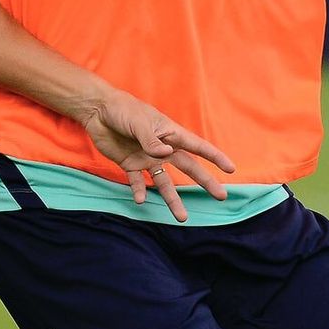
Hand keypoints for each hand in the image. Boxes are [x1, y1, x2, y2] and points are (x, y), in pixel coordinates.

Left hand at [80, 88, 234, 223]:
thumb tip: (166, 154)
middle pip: (188, 168)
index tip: (231, 169)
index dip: (215, 157)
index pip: (197, 147)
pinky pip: (137, 183)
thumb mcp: (139, 122)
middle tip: (220, 197)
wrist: (98, 111)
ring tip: (182, 218)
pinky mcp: (130, 165)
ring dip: (173, 199)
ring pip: (165, 183)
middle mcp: (163, 149)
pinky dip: (139, 192)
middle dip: (205, 182)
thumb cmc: (123, 110)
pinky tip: (140, 200)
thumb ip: (152, 140)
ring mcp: (147, 159)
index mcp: (170, 134)